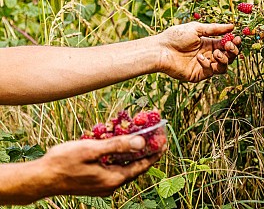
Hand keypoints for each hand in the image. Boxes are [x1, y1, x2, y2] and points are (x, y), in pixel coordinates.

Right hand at [40, 135, 163, 197]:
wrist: (41, 179)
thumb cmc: (63, 162)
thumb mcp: (91, 150)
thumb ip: (117, 146)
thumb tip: (141, 142)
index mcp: (114, 178)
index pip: (142, 165)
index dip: (154, 152)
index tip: (164, 141)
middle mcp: (111, 185)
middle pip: (135, 166)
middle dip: (145, 150)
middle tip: (154, 136)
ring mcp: (103, 185)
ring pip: (124, 167)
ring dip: (132, 153)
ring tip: (139, 138)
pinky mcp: (96, 182)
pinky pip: (114, 168)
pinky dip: (119, 157)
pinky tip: (117, 146)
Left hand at [158, 22, 240, 81]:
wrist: (161, 50)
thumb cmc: (175, 37)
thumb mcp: (197, 29)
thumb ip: (215, 29)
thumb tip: (232, 26)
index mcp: (209, 43)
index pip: (226, 44)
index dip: (233, 42)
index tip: (237, 38)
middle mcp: (208, 55)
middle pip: (228, 56)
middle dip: (232, 51)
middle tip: (229, 46)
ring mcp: (204, 65)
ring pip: (223, 66)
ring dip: (224, 59)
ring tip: (216, 53)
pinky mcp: (199, 74)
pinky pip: (211, 72)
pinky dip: (208, 64)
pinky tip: (200, 58)